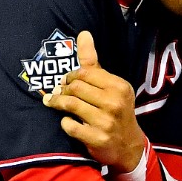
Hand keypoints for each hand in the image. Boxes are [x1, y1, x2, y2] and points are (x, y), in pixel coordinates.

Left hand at [44, 31, 143, 170]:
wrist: (128, 147)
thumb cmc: (116, 111)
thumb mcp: (111, 86)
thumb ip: (93, 62)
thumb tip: (83, 34)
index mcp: (118, 86)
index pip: (85, 72)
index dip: (70, 76)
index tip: (65, 81)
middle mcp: (114, 103)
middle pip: (76, 88)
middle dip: (62, 89)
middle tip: (57, 92)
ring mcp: (106, 122)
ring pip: (71, 105)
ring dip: (58, 103)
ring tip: (53, 103)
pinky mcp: (97, 139)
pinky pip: (70, 126)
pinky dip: (65, 123)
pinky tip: (67, 122)